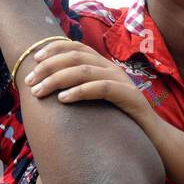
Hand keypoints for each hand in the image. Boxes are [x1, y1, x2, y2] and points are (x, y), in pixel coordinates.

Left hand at [25, 39, 160, 131]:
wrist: (153, 136)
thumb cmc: (120, 121)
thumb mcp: (98, 100)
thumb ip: (81, 89)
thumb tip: (50, 88)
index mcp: (104, 65)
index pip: (76, 47)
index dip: (54, 49)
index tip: (34, 60)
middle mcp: (112, 68)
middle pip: (76, 57)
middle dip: (48, 67)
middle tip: (30, 82)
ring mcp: (121, 81)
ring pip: (84, 70)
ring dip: (57, 79)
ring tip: (40, 92)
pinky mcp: (128, 96)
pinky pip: (101, 88)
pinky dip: (79, 91)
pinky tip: (63, 100)